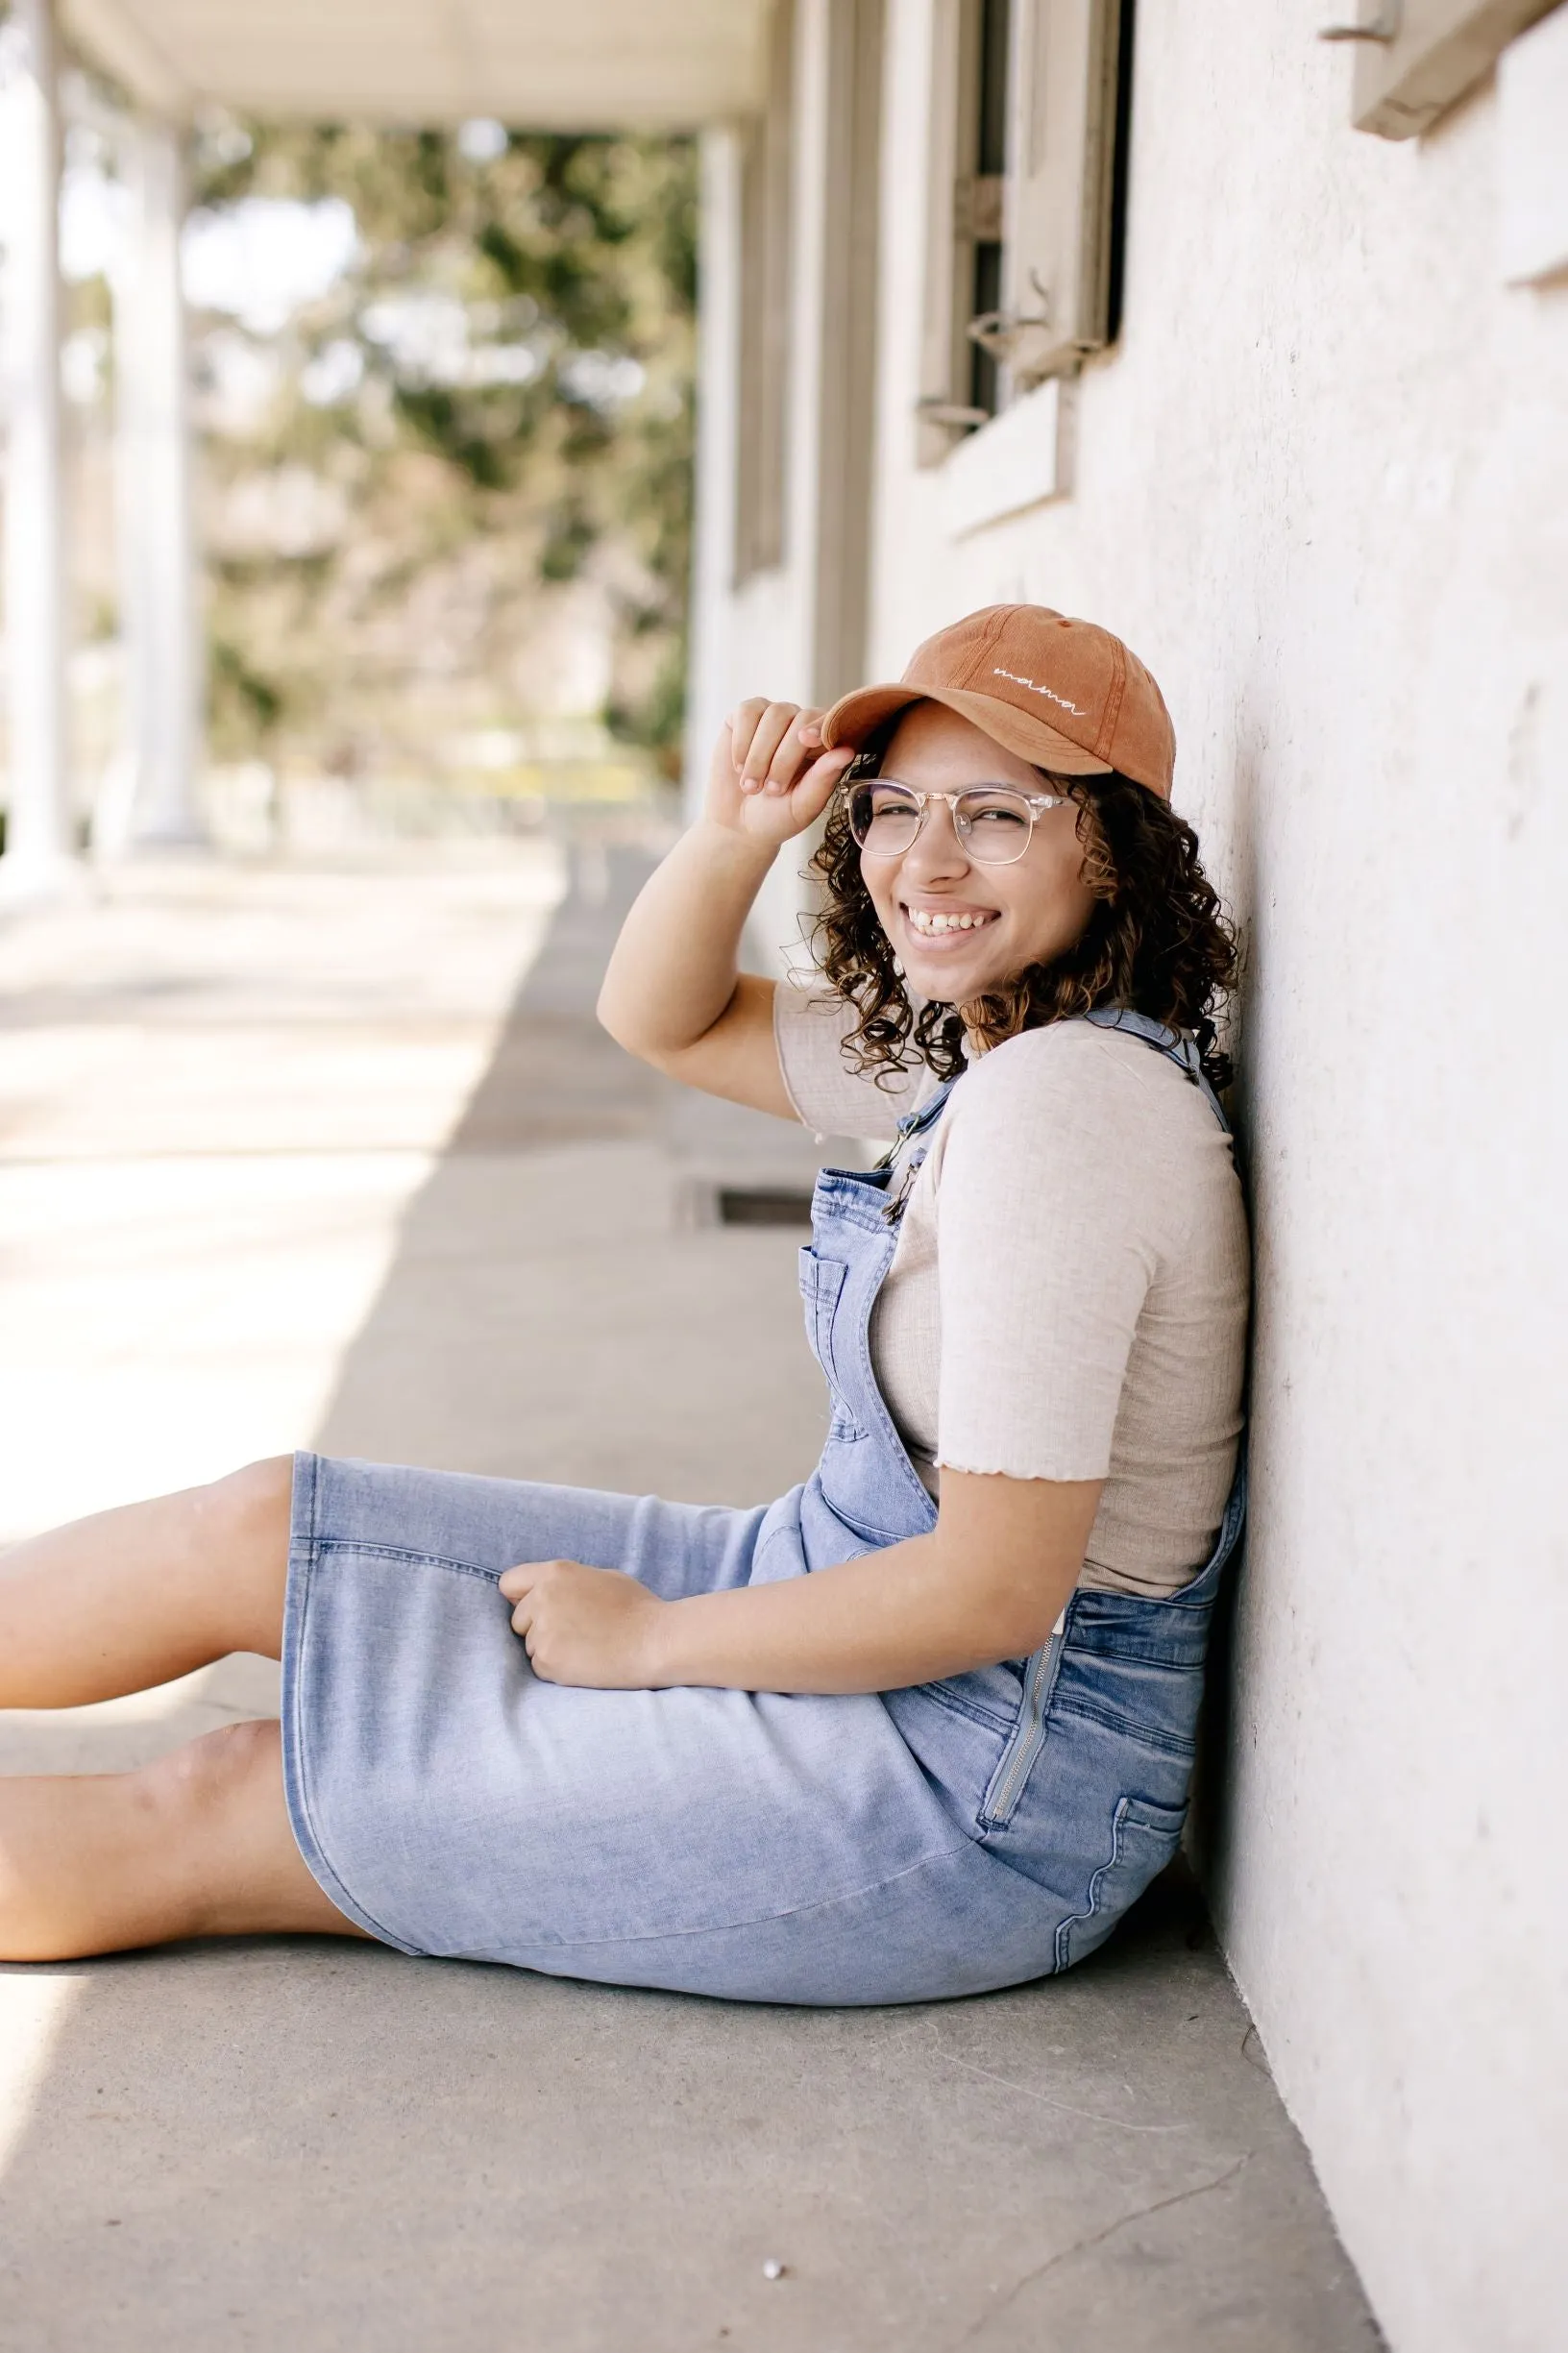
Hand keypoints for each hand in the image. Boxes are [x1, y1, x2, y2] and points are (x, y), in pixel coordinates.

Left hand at [498, 1558, 667, 1687]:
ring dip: (550, 1649)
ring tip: (585, 1647)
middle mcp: (542, 1597)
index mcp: (555, 1572)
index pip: (509, 1583)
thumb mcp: (602, 1577)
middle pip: (518, 1619)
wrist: (655, 1641)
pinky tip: (585, 1662)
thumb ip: (567, 1582)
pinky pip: (540, 1667)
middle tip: (574, 1633)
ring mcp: (543, 1630)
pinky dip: (557, 1669)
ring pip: (530, 1645)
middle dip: (538, 1627)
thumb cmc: (637, 1609)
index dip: (521, 1598)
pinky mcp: (547, 1660)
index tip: (536, 1609)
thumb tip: (543, 1591)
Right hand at [705, 698, 853, 849]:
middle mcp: (802, 724)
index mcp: (824, 745)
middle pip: (800, 719)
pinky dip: (741, 740)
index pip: (830, 722)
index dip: (820, 727)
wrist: (738, 824)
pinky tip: (739, 765)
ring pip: (773, 714)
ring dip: (759, 754)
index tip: (806, 740)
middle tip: (772, 791)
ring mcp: (774, 716)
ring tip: (752, 785)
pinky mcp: (745, 715)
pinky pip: (747, 712)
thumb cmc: (778, 816)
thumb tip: (846, 752)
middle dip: (783, 757)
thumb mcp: (803, 805)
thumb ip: (823, 779)